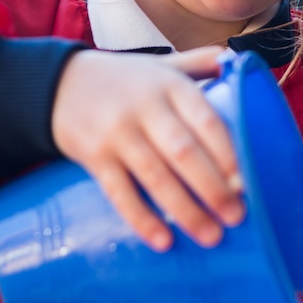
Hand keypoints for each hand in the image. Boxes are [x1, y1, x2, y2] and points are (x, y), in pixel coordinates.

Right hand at [51, 47, 244, 250]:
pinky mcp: (94, 157)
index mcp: (170, 85)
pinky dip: (141, 218)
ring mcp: (118, 133)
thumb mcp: (161, 64)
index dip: (228, 152)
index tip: (245, 182)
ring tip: (211, 236)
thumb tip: (235, 61)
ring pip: (156, 176)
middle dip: (213, 187)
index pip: (206, 119)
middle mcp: (145, 108)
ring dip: (185, 210)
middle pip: (184, 152)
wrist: (57, 84)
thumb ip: (198, 62)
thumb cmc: (124, 80)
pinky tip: (163, 241)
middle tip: (237, 216)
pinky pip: (120, 192)